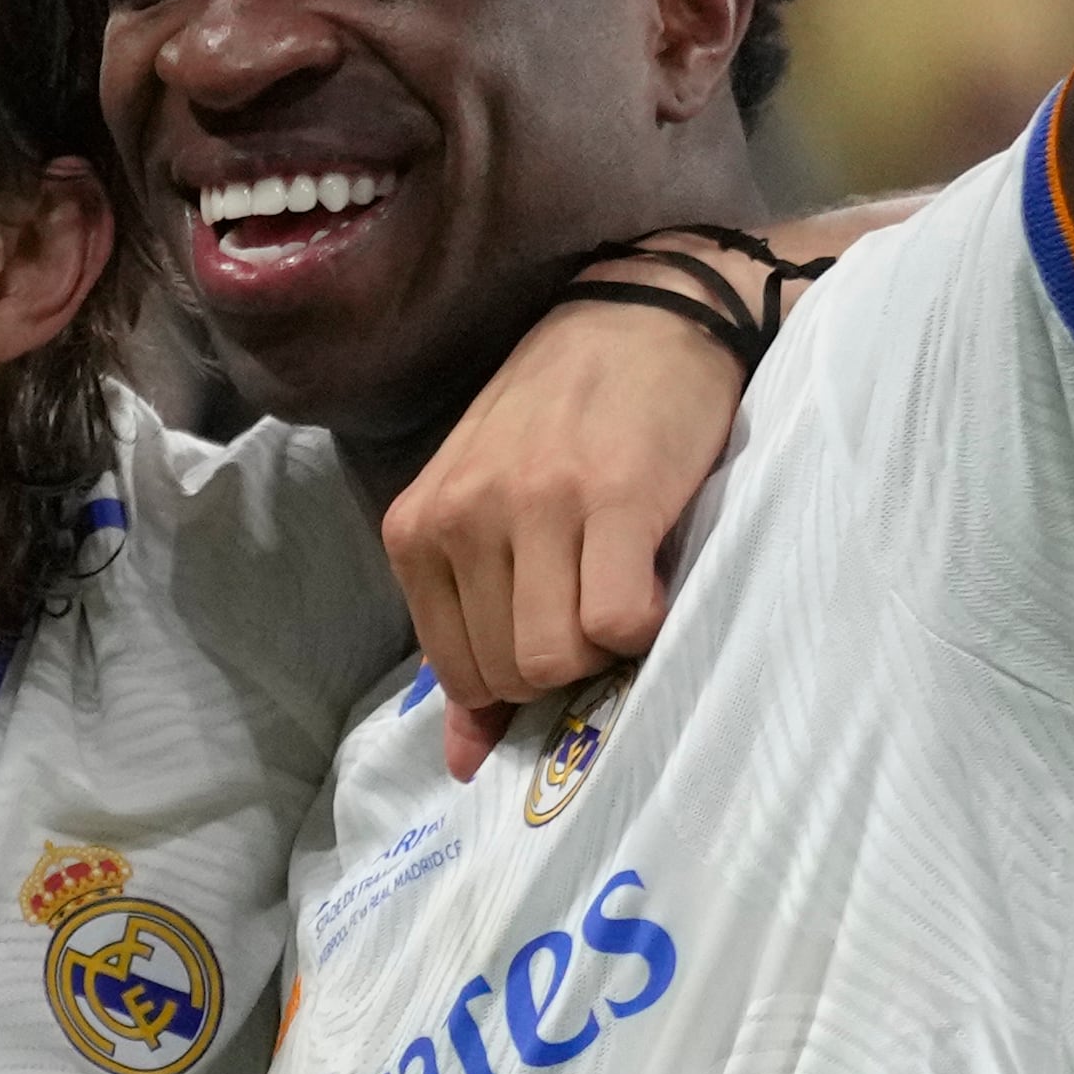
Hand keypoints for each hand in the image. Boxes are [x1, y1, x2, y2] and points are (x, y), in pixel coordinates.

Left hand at [382, 291, 731, 782]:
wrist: (645, 315)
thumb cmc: (567, 419)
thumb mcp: (491, 509)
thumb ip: (468, 625)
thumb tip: (461, 758)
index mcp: (418, 525)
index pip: (454, 670)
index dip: (518, 675)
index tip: (561, 627)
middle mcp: (462, 515)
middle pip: (506, 673)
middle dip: (562, 667)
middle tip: (599, 602)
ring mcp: (531, 504)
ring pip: (554, 658)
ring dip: (604, 647)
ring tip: (624, 583)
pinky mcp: (608, 497)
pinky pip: (617, 622)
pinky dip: (647, 623)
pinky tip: (655, 574)